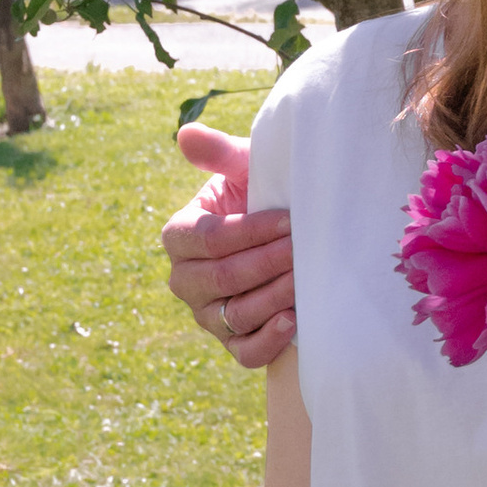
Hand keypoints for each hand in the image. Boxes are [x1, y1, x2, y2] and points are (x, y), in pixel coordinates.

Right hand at [162, 124, 295, 370]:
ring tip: (305, 280)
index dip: (248, 232)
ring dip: (274, 297)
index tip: (287, 221)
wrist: (289, 237)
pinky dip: (268, 340)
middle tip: (302, 250)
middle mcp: (186, 279)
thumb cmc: (265, 197)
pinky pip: (245, 352)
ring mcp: (207, 314)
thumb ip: (219, 153)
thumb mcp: (247, 169)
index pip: (207, 239)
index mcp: (180, 235)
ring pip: (236, 315)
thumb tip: (187, 134)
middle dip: (265, 263)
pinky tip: (294, 320)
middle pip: (221, 278)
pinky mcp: (232, 341)